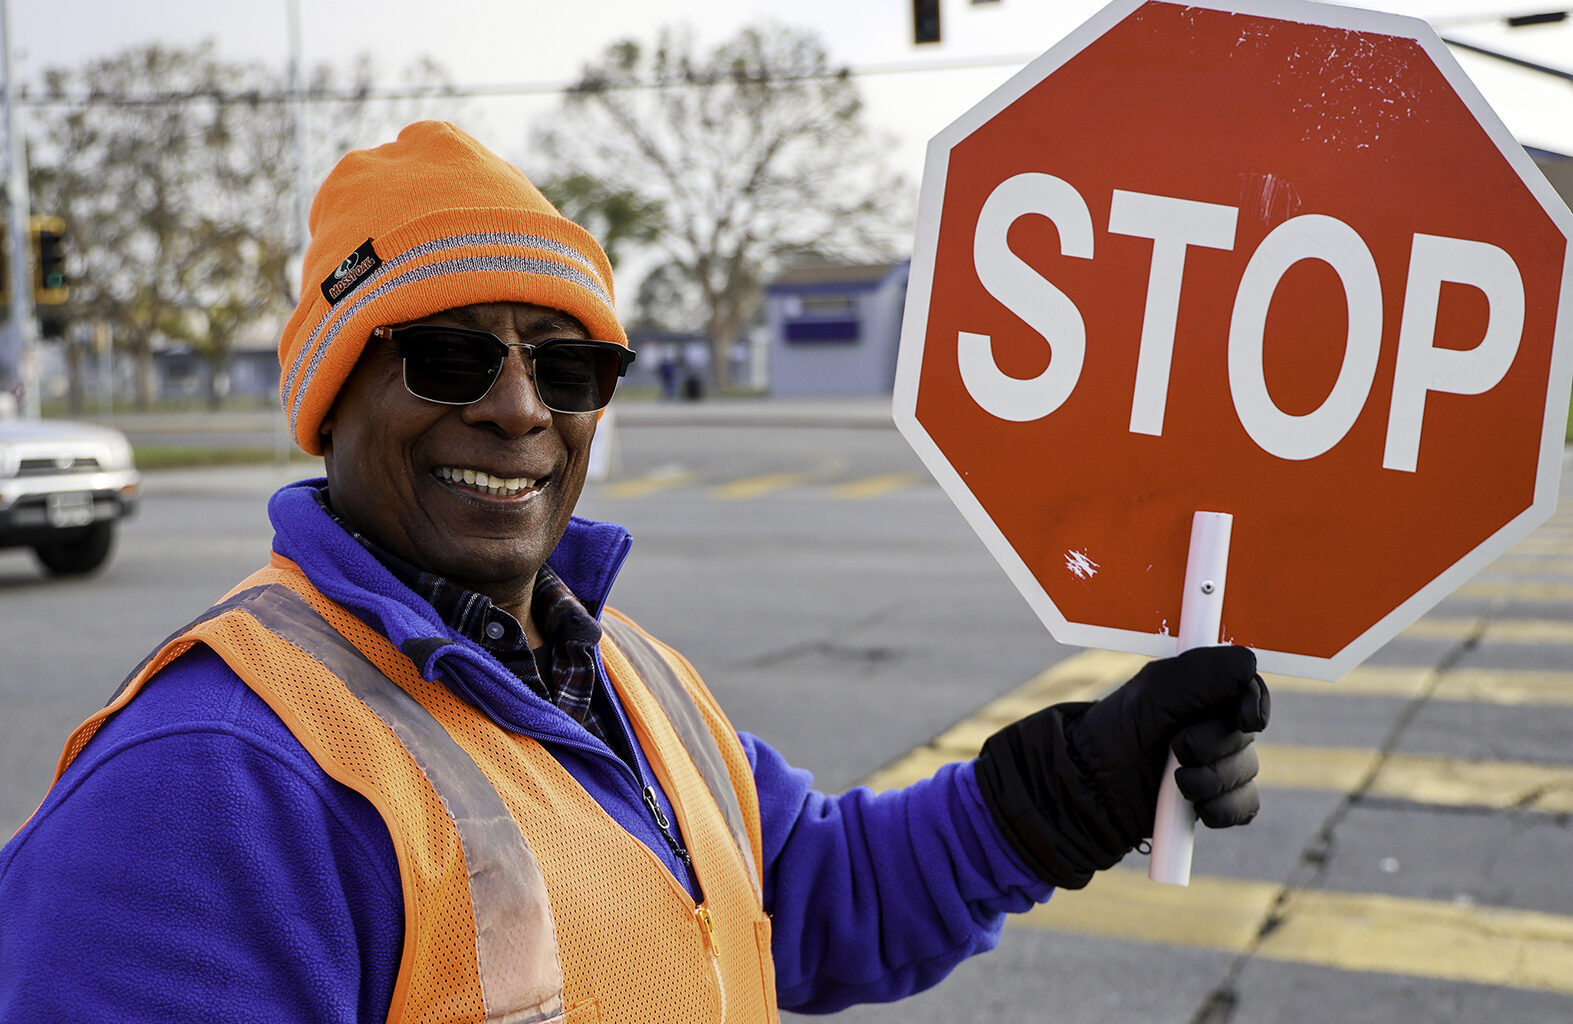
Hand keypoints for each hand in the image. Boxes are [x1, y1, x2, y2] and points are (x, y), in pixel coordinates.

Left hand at [974, 646, 1268, 888]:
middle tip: (1177, 748)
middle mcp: (1214, 724)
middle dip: (1214, 745)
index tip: (1246, 719)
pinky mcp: (1216, 799)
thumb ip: (1199, 675)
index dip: (1254, 703)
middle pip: (1247, 735)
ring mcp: (1218, 763)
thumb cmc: (1115, 732)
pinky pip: (1244, 806)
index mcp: (1202, 692)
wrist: (1093, 789)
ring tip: (1175, 781)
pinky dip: (1222, 809)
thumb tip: (1247, 661)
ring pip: (1246, 773)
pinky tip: (1195, 807)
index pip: (1250, 690)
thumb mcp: (1152, 694)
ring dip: (1211, 780)